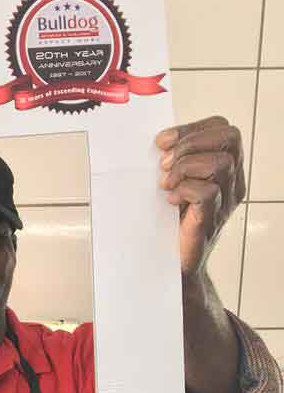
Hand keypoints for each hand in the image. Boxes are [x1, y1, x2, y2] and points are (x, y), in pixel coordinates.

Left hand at [156, 116, 244, 277]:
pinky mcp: (211, 219)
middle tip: (165, 164)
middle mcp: (232, 182)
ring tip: (167, 184)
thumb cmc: (171, 221)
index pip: (222, 128)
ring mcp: (225, 201)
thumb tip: (160, 141)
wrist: (170, 264)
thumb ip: (175, 160)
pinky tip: (171, 200)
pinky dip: (185, 190)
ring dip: (185, 167)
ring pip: (220, 163)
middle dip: (190, 142)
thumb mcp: (174, 182)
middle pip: (229, 137)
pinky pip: (209, 191)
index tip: (162, 142)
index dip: (192, 128)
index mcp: (225, 168)